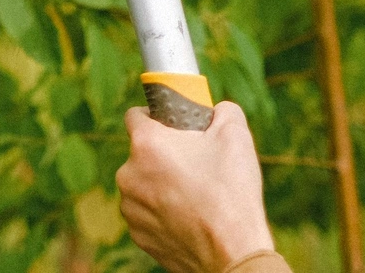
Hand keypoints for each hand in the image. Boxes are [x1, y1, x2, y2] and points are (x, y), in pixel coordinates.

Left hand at [116, 102, 274, 272]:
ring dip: (162, 185)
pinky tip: (190, 217)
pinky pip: (147, 213)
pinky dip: (163, 212)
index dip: (156, 116)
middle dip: (164, 154)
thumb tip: (216, 110)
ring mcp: (131, 208)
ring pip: (144, 184)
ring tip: (195, 195)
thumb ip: (222, 111)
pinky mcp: (138, 235)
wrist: (233, 254)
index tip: (174, 126)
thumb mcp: (235, 135)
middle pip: (142, 153)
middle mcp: (128, 174)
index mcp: (146, 144)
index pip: (135, 115)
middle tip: (195, 163)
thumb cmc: (232, 193)